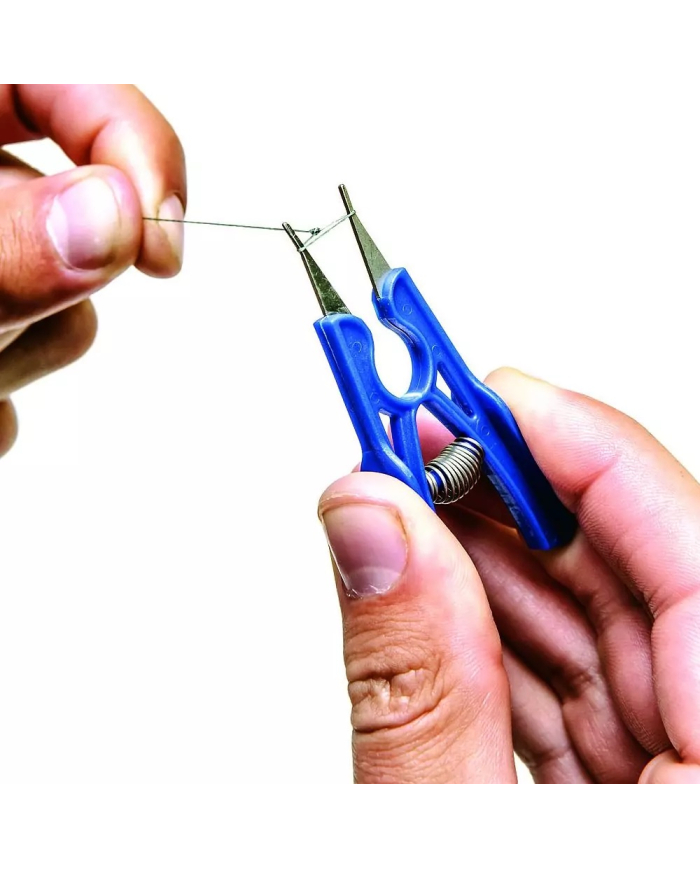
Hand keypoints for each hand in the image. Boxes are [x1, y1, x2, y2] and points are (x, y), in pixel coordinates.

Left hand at [0, 84, 185, 454]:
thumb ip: (11, 242)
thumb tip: (115, 219)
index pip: (82, 82)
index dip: (141, 152)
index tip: (164, 248)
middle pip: (84, 215)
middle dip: (62, 288)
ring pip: (70, 300)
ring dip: (27, 354)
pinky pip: (35, 350)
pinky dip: (6, 383)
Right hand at [319, 368, 699, 782]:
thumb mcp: (453, 841)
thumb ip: (417, 694)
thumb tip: (375, 530)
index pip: (694, 559)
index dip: (585, 454)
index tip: (490, 397)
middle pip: (633, 582)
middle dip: (510, 506)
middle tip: (416, 451)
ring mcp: (681, 781)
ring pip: (594, 632)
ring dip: (484, 570)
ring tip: (401, 515)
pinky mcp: (637, 800)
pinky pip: (575, 692)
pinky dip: (491, 644)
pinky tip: (426, 601)